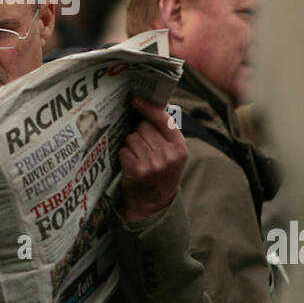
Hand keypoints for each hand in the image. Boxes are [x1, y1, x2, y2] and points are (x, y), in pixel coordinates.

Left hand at [118, 97, 186, 220]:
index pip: (163, 119)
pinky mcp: (137, 170)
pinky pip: (124, 150)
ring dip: (131, 145)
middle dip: (140, 133)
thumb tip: (148, 106)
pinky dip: (124, 155)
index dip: (148, 107)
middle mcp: (168, 155)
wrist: (155, 203)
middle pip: (143, 127)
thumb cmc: (163, 173)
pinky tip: (131, 164)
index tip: (136, 100)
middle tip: (144, 147)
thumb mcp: (174, 153)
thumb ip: (166, 132)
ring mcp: (153, 163)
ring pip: (132, 137)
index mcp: (180, 147)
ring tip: (138, 157)